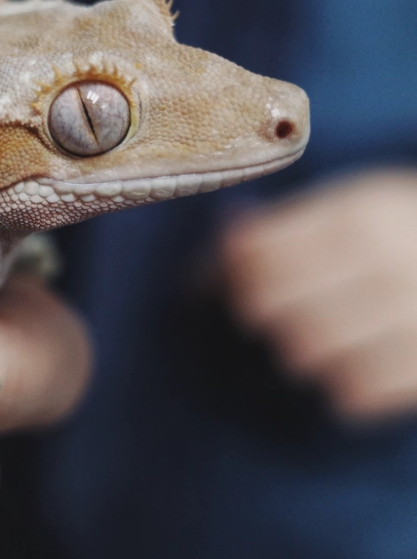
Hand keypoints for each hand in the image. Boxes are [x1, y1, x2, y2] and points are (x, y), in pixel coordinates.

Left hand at [221, 170, 416, 419]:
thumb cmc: (407, 234)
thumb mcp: (355, 208)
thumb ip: (283, 229)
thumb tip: (207, 268)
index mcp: (360, 215)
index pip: (257, 255)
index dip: (229, 273)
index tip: (232, 283)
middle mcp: (387, 262)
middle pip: (270, 306)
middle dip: (260, 313)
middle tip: (274, 314)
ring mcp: (415, 316)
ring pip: (303, 353)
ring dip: (299, 350)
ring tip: (321, 336)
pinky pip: (352, 393)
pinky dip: (343, 384)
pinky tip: (355, 363)